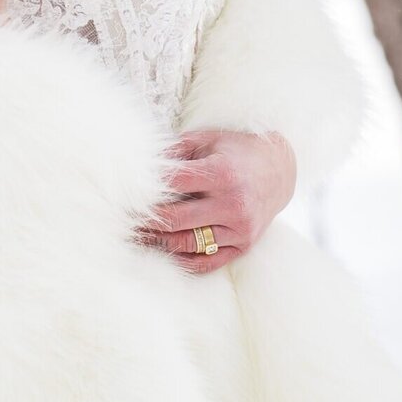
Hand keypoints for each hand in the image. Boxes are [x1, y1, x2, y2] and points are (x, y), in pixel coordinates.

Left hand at [132, 126, 296, 274]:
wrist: (281, 171)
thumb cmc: (238, 150)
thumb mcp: (208, 139)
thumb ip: (176, 150)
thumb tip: (140, 163)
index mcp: (222, 174)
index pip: (171, 185)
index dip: (143, 188)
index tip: (123, 191)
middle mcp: (233, 204)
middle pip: (173, 219)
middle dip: (143, 219)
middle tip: (121, 218)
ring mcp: (239, 229)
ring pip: (185, 243)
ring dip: (156, 241)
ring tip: (136, 234)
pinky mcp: (243, 246)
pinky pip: (205, 262)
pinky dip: (181, 258)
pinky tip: (163, 249)